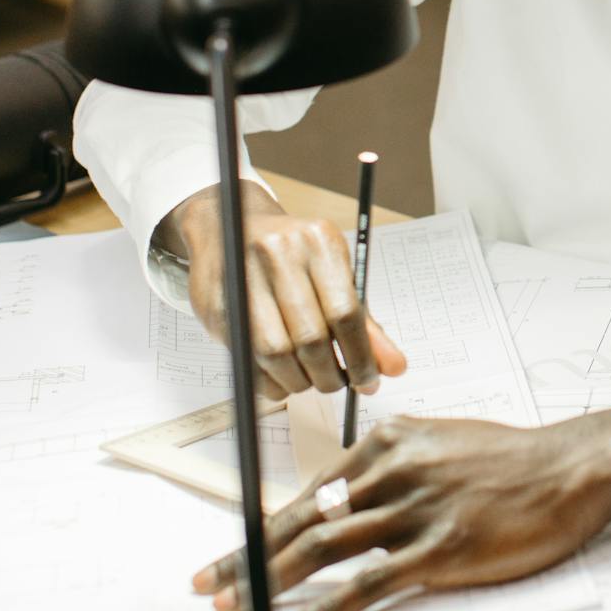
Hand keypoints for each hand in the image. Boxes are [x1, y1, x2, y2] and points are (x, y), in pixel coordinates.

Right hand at [161, 182, 407, 400]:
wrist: (229, 226)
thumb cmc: (292, 258)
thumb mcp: (334, 277)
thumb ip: (365, 324)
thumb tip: (393, 367)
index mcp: (320, 242)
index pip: (346, 312)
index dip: (360, 357)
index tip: (368, 381)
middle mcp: (280, 254)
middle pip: (310, 337)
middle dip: (329, 374)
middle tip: (337, 384)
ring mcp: (243, 276)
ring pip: (276, 352)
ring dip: (298, 381)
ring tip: (310, 380)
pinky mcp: (216, 303)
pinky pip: (247, 357)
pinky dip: (269, 381)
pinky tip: (281, 377)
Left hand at [192, 396, 610, 610]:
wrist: (573, 466)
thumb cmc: (511, 459)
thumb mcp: (440, 440)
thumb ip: (390, 462)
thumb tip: (340, 492)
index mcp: (389, 442)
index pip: (308, 492)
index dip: (259, 527)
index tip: (226, 552)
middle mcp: (395, 470)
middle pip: (304, 520)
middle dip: (248, 556)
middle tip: (207, 585)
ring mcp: (418, 509)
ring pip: (326, 549)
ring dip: (272, 581)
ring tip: (236, 606)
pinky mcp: (444, 548)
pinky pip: (372, 582)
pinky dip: (330, 606)